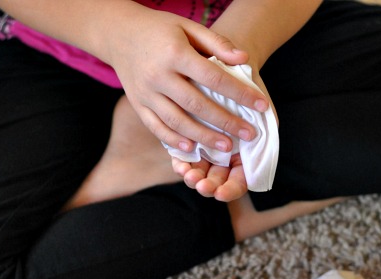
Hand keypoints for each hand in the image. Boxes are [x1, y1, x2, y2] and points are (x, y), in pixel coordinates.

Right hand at [105, 8, 268, 154]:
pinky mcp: (137, 104)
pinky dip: (174, 140)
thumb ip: (217, 43)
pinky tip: (192, 149)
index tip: (262, 105)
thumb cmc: (160, 29)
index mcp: (175, 54)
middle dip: (226, 122)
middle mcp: (158, 76)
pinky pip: (156, 127)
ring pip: (177, 121)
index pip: (214, 78)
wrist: (118, 32)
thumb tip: (244, 60)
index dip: (240, 93)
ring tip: (227, 148)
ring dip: (204, 137)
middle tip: (249, 135)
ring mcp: (145, 93)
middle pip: (197, 105)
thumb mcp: (188, 26)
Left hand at [170, 71, 276, 201]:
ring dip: (194, 177)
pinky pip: (185, 156)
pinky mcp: (191, 136)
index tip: (221, 193)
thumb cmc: (250, 86)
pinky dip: (182, 162)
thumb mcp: (262, 107)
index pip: (240, 181)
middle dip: (209, 186)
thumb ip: (264, 130)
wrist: (230, 63)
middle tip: (202, 186)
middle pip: (218, 180)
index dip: (232, 190)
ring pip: (200, 171)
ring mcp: (208, 147)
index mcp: (247, 153)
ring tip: (188, 176)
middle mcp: (227, 155)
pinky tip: (179, 164)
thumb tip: (254, 147)